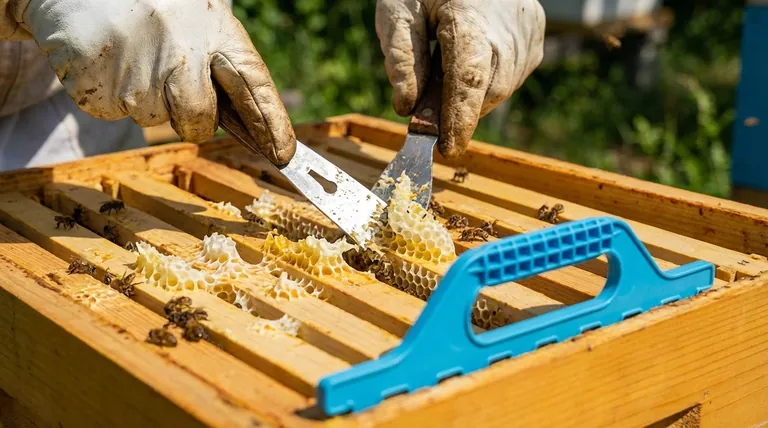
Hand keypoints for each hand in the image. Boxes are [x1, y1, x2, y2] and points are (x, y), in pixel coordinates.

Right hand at [7, 0, 295, 163]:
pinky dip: (106, 94)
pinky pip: (109, 110)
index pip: (253, 83)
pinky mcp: (94, 75)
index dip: (270, 122)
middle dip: (192, 120)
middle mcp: (180, 46)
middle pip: (198, 119)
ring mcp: (136, 62)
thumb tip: (260, 136)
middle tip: (174, 89)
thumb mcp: (199, 26)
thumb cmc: (155, 11)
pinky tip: (106, 59)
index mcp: (215, 29)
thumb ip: (223, 73)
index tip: (284, 155)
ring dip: (143, 98)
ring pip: (150, 117)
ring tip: (131, 54)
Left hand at [375, 0, 545, 158]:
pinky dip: (486, 79)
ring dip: (470, 94)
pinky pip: (512, 72)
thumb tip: (407, 109)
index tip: (446, 150)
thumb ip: (402, 59)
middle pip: (488, 89)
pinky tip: (466, 57)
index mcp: (470, 17)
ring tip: (444, 66)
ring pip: (501, 85)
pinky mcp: (535, 31)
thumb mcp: (397, 10)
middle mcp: (508, 26)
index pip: (468, 80)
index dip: (458, 119)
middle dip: (457, 110)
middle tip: (424, 113)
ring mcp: (528, 29)